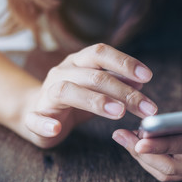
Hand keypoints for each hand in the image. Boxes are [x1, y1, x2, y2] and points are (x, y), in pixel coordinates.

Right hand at [22, 43, 157, 147]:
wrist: (38, 111)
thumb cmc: (76, 98)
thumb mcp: (99, 87)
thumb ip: (117, 82)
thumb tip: (141, 82)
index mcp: (79, 62)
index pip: (101, 53)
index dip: (124, 63)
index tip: (147, 76)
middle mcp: (63, 72)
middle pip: (94, 76)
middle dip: (124, 91)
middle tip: (147, 108)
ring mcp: (47, 93)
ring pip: (67, 91)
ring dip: (95, 101)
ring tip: (119, 113)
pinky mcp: (33, 116)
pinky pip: (34, 119)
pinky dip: (45, 123)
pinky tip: (56, 128)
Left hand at [112, 89, 181, 180]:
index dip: (166, 144)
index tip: (140, 139)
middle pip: (173, 167)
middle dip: (145, 154)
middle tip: (121, 135)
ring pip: (169, 171)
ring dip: (144, 157)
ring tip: (123, 137)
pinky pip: (172, 166)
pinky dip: (153, 155)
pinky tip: (140, 141)